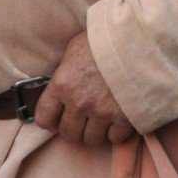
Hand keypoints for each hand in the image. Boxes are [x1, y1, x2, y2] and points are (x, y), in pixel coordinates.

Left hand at [33, 30, 134, 146]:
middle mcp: (78, 102)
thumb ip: (65, 70)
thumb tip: (63, 82)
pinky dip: (115, 132)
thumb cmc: (103, 39)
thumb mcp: (74, 48)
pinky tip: (117, 120)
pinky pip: (114, 138)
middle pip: (68, 134)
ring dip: (94, 131)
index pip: (44, 118)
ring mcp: (101, 111)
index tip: (56, 118)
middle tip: (81, 120)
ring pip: (91, 139)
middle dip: (73, 128)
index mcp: (62, 85)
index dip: (49, 120)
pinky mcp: (123, 117)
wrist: (134, 39)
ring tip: (99, 120)